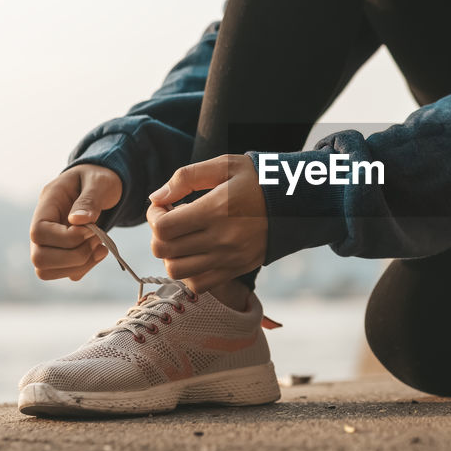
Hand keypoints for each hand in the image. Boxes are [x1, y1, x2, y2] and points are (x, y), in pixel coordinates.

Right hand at [29, 164, 122, 280]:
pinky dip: (86, 267)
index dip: (66, 238)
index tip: (90, 229)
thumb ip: (90, 199)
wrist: (103, 186)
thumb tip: (78, 220)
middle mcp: (43, 227)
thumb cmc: (99, 179)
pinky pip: (68, 273)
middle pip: (39, 258)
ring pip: (48, 271)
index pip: (38, 232)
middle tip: (96, 239)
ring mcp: (51, 243)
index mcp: (47, 204)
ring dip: (80, 264)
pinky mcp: (64, 254)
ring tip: (100, 246)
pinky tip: (101, 250)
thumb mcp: (99, 181)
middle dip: (74, 256)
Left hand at [146, 155, 267, 290]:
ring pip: (176, 271)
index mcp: (216, 210)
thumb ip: (186, 177)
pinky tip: (196, 252)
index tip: (165, 204)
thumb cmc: (257, 180)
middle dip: (159, 233)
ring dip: (171, 254)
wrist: (297, 203)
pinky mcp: (236, 270)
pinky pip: (198, 284)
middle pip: (164, 251)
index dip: (154, 215)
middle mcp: (221, 239)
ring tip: (184, 237)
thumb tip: (156, 197)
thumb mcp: (225, 165)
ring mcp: (229, 259)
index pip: (163, 228)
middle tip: (172, 219)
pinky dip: (189, 272)